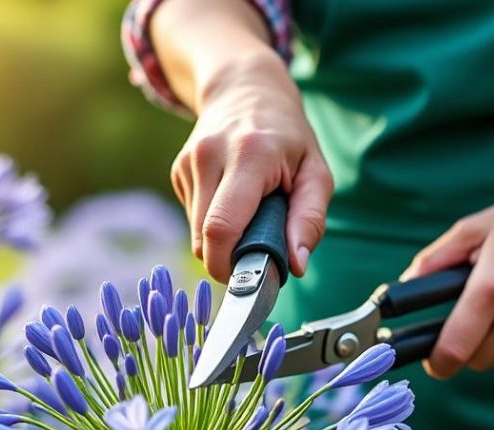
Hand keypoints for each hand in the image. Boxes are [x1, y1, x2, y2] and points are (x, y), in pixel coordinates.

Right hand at [170, 53, 332, 282]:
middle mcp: (210, 155)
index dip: (228, 264)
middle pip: (204, 237)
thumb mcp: (316, 172)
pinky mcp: (178, 170)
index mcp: (249, 155)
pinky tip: (231, 200)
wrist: (246, 89)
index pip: (221, 226)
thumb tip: (297, 265)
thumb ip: (310, 219)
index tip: (250, 276)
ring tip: (249, 216)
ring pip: (196, 232)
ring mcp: (188, 162)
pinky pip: (192, 218)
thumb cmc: (288, 137)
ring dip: (222, 239)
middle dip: (228, 258)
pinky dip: (212, 222)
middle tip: (258, 250)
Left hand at [402, 181, 493, 376]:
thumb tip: (404, 286)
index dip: (436, 362)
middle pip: (476, 362)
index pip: (454, 350)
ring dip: (493, 348)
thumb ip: (434, 260)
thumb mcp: (476, 227)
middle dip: (465, 347)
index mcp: (493, 287)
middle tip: (470, 320)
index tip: (432, 359)